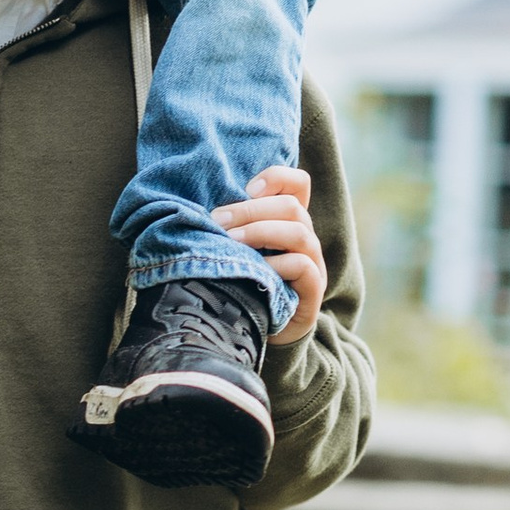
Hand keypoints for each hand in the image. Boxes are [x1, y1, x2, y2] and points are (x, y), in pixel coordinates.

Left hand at [214, 164, 324, 345]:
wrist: (253, 332)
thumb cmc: (239, 283)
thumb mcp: (234, 248)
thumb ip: (228, 224)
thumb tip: (196, 204)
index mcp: (287, 221)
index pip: (297, 184)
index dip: (275, 178)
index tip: (245, 188)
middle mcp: (304, 238)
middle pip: (292, 207)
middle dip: (251, 210)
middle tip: (218, 221)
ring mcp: (313, 263)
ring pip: (299, 232)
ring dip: (261, 231)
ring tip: (232, 242)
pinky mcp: (312, 290)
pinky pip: (303, 266)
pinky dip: (277, 263)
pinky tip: (255, 269)